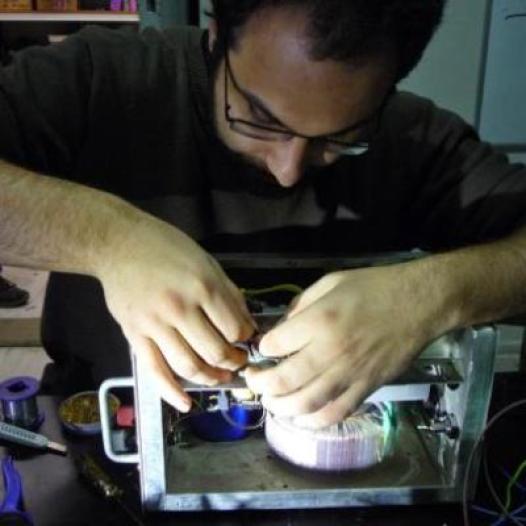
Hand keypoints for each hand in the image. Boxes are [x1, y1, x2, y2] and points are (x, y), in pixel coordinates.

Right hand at [97, 214, 255, 410]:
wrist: (118, 244)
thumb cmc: (166, 247)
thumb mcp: (207, 262)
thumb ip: (229, 295)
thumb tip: (247, 327)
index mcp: (202, 286)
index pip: (234, 329)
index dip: (246, 339)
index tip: (247, 340)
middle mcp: (179, 308)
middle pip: (215, 352)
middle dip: (233, 362)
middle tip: (238, 362)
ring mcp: (154, 325)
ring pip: (188, 366)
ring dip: (210, 378)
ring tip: (221, 377)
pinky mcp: (134, 336)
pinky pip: (154, 371)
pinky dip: (171, 392)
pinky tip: (186, 403)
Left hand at [244, 263, 446, 427]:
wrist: (418, 303)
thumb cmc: (374, 287)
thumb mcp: (330, 282)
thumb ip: (301, 304)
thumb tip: (282, 328)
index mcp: (319, 321)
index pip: (274, 344)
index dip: (262, 348)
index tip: (263, 348)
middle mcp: (330, 352)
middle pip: (283, 380)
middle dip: (260, 383)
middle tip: (254, 380)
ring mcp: (349, 374)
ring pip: (305, 404)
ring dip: (280, 407)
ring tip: (271, 401)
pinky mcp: (366, 389)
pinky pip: (335, 414)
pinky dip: (313, 421)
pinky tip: (300, 418)